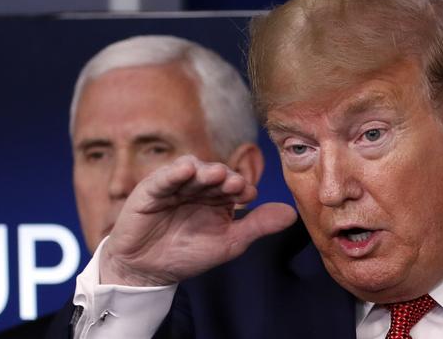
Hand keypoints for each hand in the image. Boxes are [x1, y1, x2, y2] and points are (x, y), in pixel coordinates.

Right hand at [99, 155, 296, 285]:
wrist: (150, 271)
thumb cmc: (189, 254)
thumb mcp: (229, 242)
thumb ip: (258, 226)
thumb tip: (293, 213)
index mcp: (220, 196)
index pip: (235, 184)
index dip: (242, 187)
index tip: (248, 195)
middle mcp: (200, 187)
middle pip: (216, 174)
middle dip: (225, 178)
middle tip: (234, 184)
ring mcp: (176, 186)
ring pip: (193, 170)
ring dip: (205, 171)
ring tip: (216, 175)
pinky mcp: (151, 190)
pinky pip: (164, 177)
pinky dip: (175, 172)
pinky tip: (186, 171)